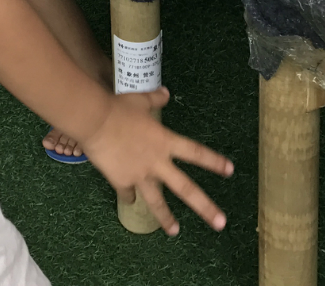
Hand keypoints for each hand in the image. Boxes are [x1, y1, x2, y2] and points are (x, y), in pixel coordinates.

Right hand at [80, 87, 233, 235]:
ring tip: (174, 231)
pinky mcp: (121, 181)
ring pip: (157, 202)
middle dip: (205, 207)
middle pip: (186, 189)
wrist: (95, 120)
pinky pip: (127, 193)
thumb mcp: (139, 100)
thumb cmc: (118, 108)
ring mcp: (140, 175)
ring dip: (166, 218)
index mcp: (165, 142)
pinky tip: (129, 200)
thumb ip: (155, 99)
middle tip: (220, 224)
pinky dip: (128, 197)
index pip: (195, 153)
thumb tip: (165, 93)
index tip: (230, 171)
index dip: (213, 162)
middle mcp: (157, 162)